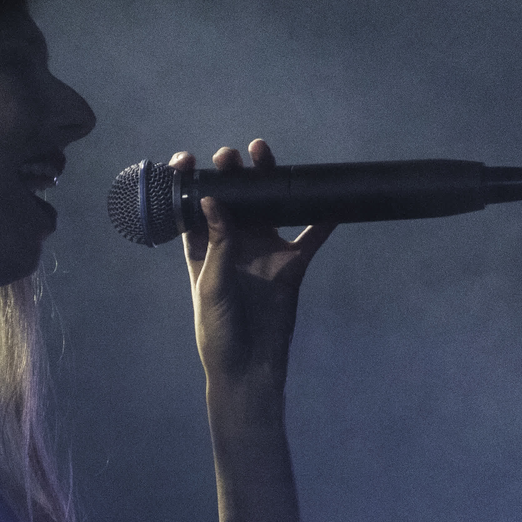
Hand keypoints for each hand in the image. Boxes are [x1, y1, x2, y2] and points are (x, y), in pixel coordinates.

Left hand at [174, 139, 333, 392]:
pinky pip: (310, 236)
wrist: (248, 367)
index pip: (192, 206)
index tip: (188, 160)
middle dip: (231, 173)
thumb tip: (212, 201)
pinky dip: (323, 220)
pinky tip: (333, 201)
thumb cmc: (218, 331)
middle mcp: (232, 244)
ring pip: (269, 207)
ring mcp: (263, 251)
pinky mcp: (291, 264)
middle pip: (233, 199)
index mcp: (201, 249)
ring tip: (264, 155)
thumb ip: (216, 243)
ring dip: (269, 181)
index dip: (188, 181)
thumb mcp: (211, 285)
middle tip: (230, 156)